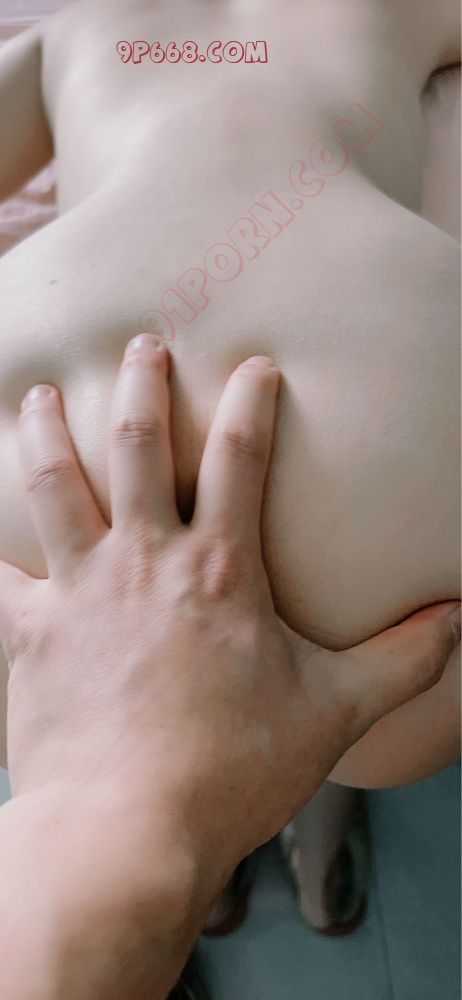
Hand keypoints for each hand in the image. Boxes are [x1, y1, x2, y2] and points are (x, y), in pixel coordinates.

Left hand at [1, 334, 458, 879]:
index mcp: (220, 569)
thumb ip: (400, 660)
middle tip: (141, 345)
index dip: (252, 401)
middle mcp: (145, 560)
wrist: (127, 831)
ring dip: (48, 432)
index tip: (255, 365)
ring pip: (56, 484)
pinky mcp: (30, 632)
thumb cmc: (232, 770)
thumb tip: (459, 621)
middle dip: (142, 386)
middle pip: (139, 446)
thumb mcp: (333, 712)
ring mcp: (81, 590)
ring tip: (41, 396)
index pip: (243, 457)